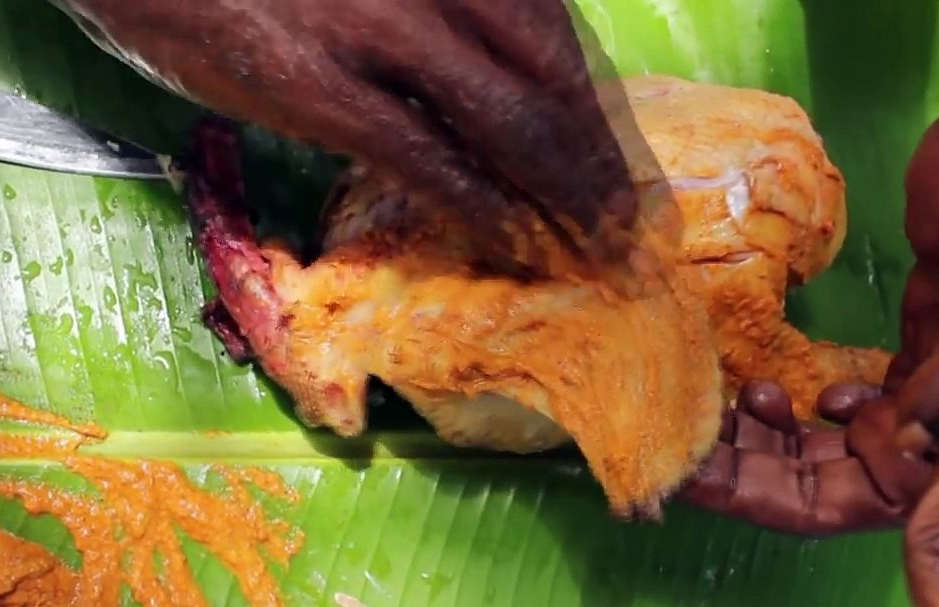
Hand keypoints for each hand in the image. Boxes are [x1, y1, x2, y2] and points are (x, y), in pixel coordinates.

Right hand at [62, 0, 637, 260]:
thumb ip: (441, 12)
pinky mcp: (312, 84)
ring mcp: (374, 26)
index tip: (623, 163)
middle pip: (550, 78)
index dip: (598, 107)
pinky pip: (424, 160)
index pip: (554, 32)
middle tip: (626, 227)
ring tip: (594, 251)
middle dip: (598, 163)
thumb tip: (498, 77)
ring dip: (562, 198)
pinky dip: (482, 209)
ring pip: (507, 123)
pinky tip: (515, 246)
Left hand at [681, 0, 938, 606]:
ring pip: (822, 438)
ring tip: (718, 398)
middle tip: (674, 429)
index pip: (830, 508)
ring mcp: (922, 392)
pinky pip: (840, 390)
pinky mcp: (911, 344)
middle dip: (743, 461)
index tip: (679, 471)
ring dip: (765, 430)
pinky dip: (800, 391)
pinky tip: (769, 376)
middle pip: (814, 477)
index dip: (753, 497)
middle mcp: (937, 443)